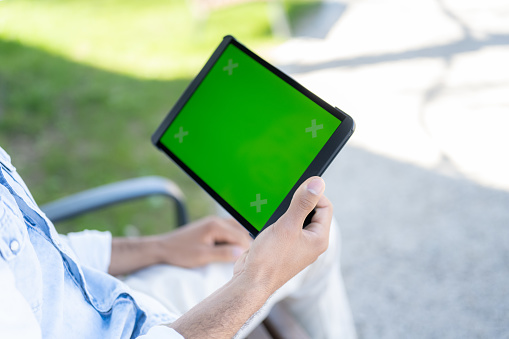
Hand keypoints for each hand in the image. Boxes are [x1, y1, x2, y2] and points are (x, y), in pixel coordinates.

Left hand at [156, 216, 251, 267]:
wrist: (163, 248)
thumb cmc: (181, 252)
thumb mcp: (203, 256)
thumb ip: (223, 254)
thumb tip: (242, 253)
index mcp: (216, 226)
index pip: (240, 236)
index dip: (247, 249)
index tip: (252, 261)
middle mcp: (216, 221)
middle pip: (240, 230)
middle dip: (246, 243)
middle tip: (251, 259)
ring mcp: (213, 222)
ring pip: (235, 229)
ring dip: (240, 241)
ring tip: (244, 255)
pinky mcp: (210, 227)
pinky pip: (228, 230)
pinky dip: (233, 239)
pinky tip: (233, 249)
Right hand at [233, 176, 332, 293]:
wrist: (251, 282)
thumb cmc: (270, 259)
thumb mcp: (287, 226)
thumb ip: (303, 203)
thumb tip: (318, 183)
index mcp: (319, 238)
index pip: (325, 206)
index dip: (313, 194)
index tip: (298, 190)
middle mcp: (311, 242)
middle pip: (312, 211)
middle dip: (299, 202)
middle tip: (285, 201)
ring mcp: (298, 245)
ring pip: (297, 218)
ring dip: (286, 211)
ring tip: (275, 215)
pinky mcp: (284, 246)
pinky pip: (286, 227)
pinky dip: (278, 221)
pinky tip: (268, 223)